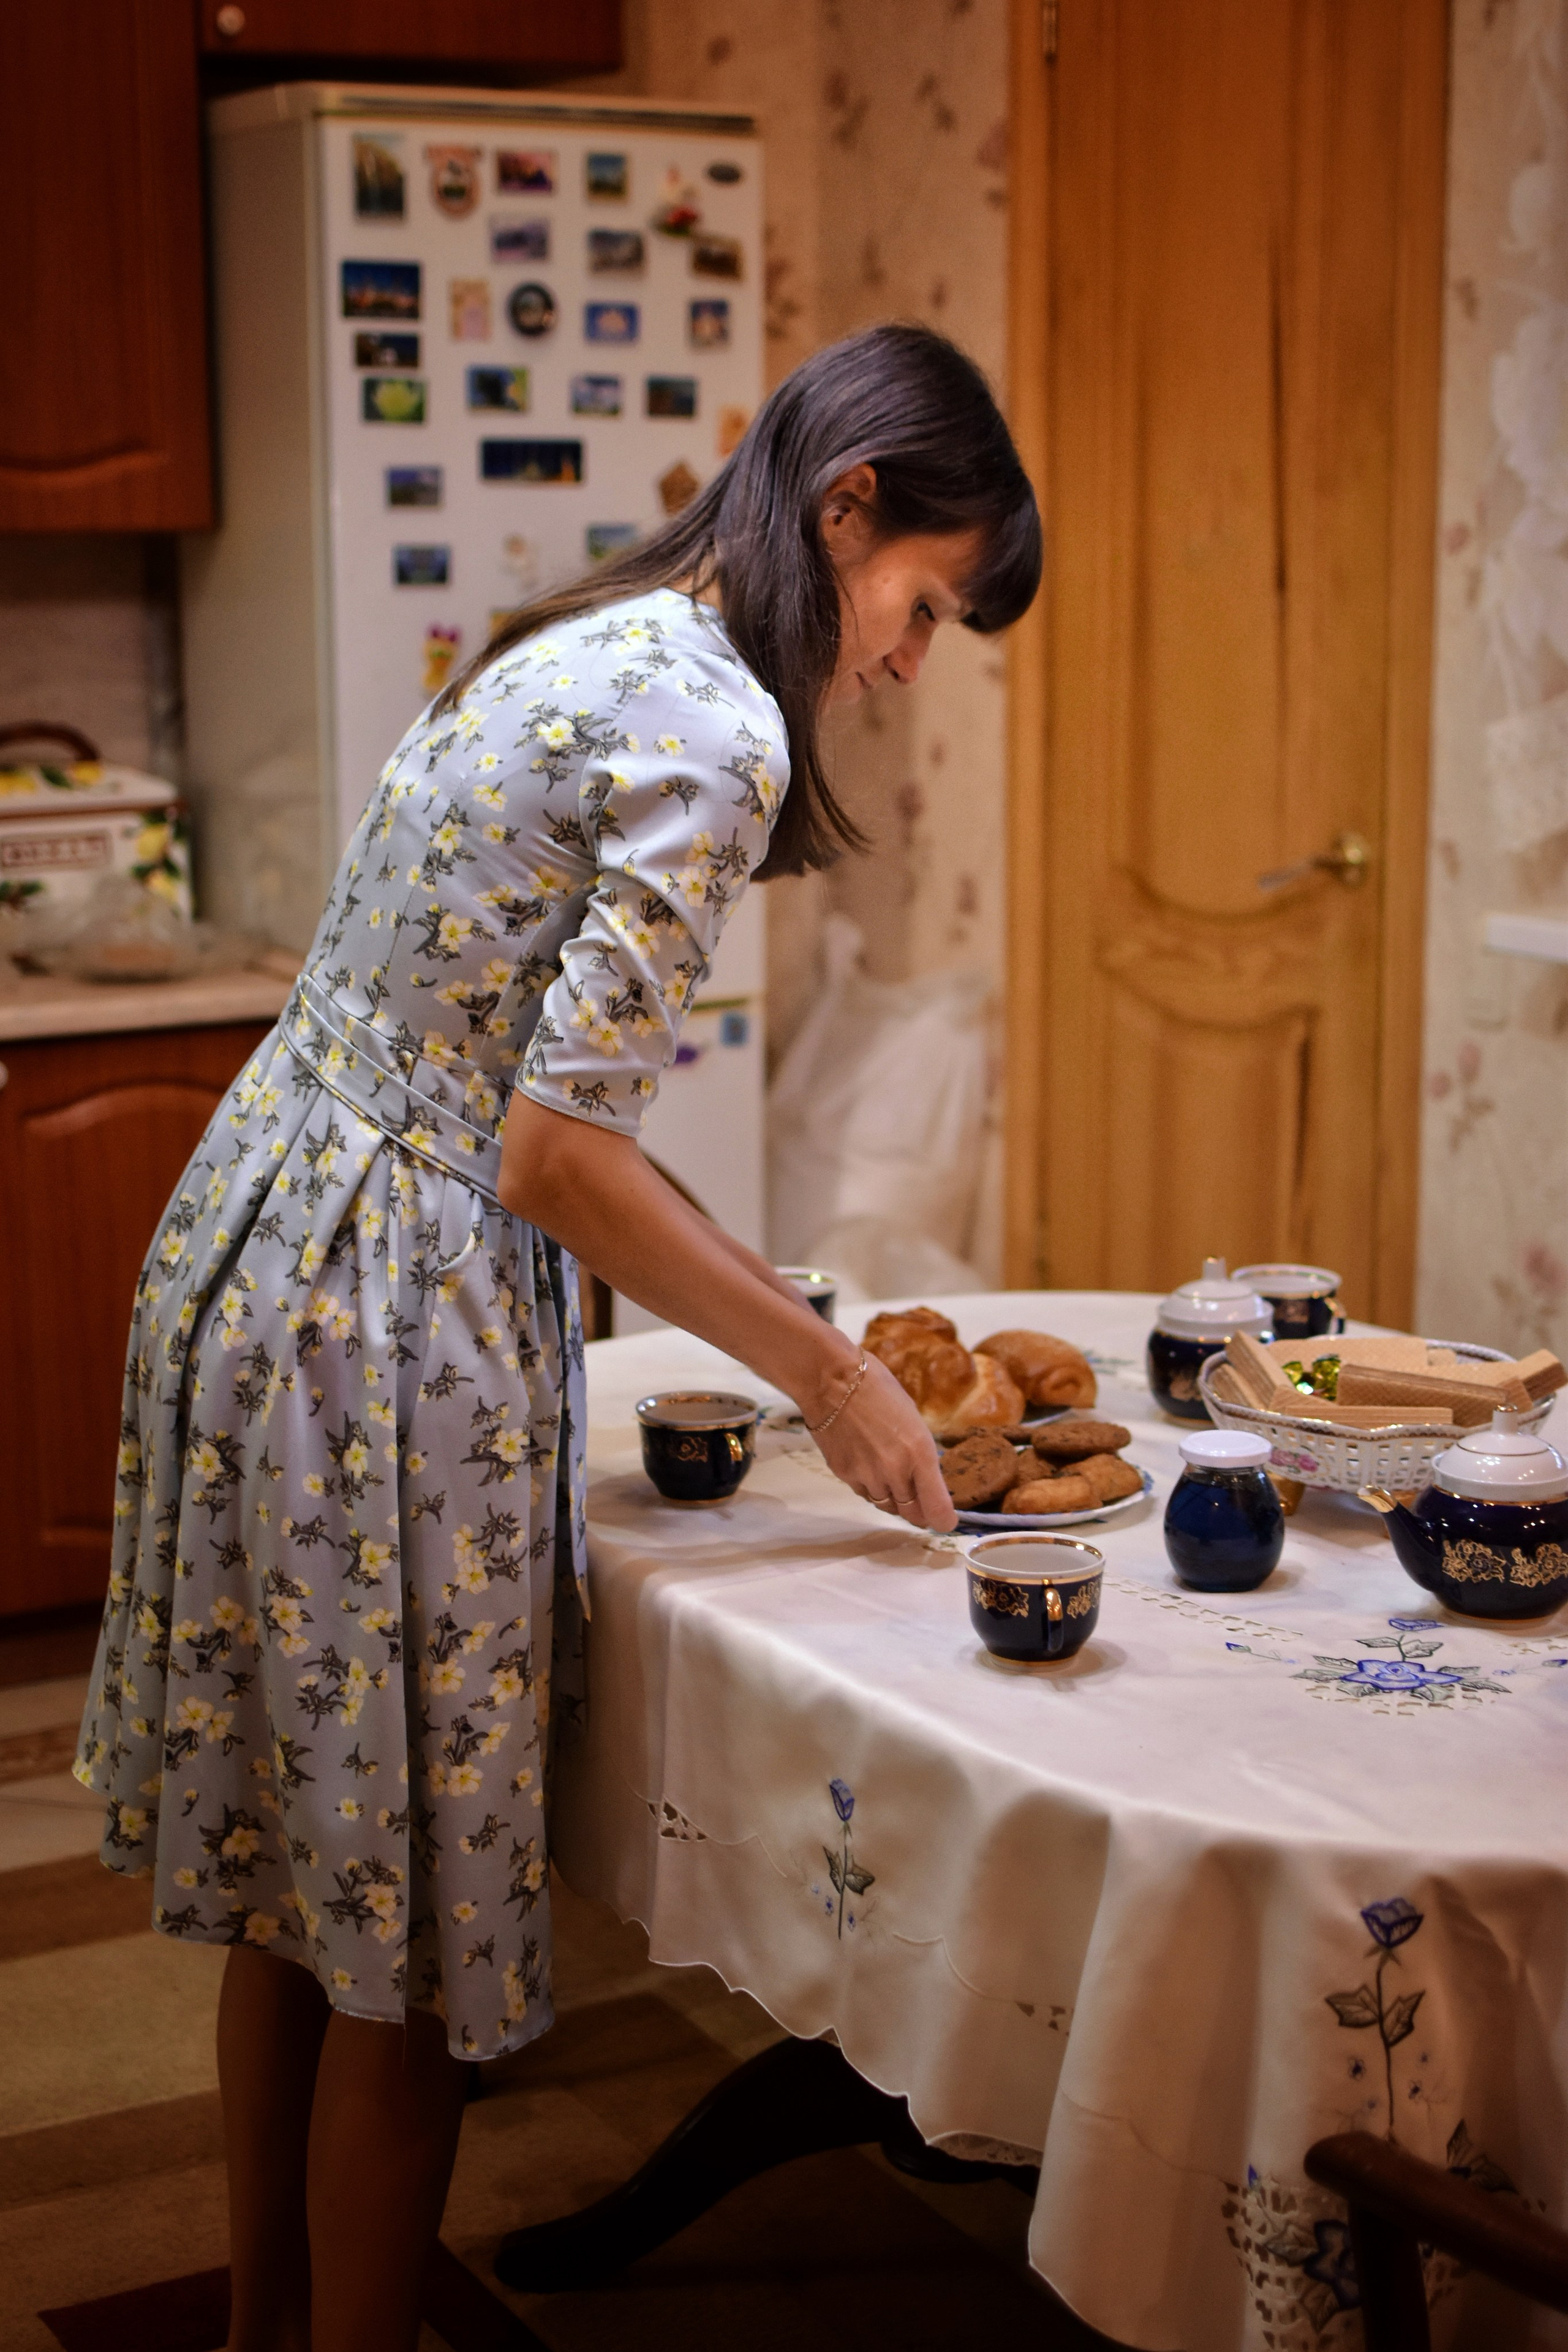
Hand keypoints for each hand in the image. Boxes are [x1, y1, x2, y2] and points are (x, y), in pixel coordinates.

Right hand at [811, 1355, 956, 1532]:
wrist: (830, 1379)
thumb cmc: (877, 1388)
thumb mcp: (913, 1419)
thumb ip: (920, 1454)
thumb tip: (923, 1478)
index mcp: (920, 1453)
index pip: (936, 1508)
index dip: (943, 1520)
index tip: (945, 1521)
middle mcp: (895, 1472)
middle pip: (911, 1513)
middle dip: (919, 1511)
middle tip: (921, 1503)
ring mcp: (867, 1476)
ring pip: (886, 1505)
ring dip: (894, 1498)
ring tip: (891, 1474)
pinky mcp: (844, 1475)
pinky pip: (864, 1492)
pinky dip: (871, 1486)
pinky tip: (869, 1465)